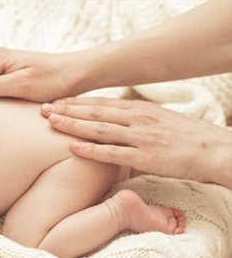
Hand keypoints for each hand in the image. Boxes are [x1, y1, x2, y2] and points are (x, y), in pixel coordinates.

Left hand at [42, 97, 231, 187]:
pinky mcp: (145, 157)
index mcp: (139, 109)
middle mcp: (137, 119)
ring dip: (73, 124)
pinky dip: (90, 150)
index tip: (56, 101)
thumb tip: (114, 124)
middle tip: (42, 108)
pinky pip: (112, 153)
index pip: (101, 103)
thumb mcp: (159, 121)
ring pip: (99, 129)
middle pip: (95, 112)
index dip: (76, 102)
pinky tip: (72, 147)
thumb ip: (135, 121)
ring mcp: (141, 137)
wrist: (214, 150)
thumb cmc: (186, 138)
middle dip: (67, 109)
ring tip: (50, 121)